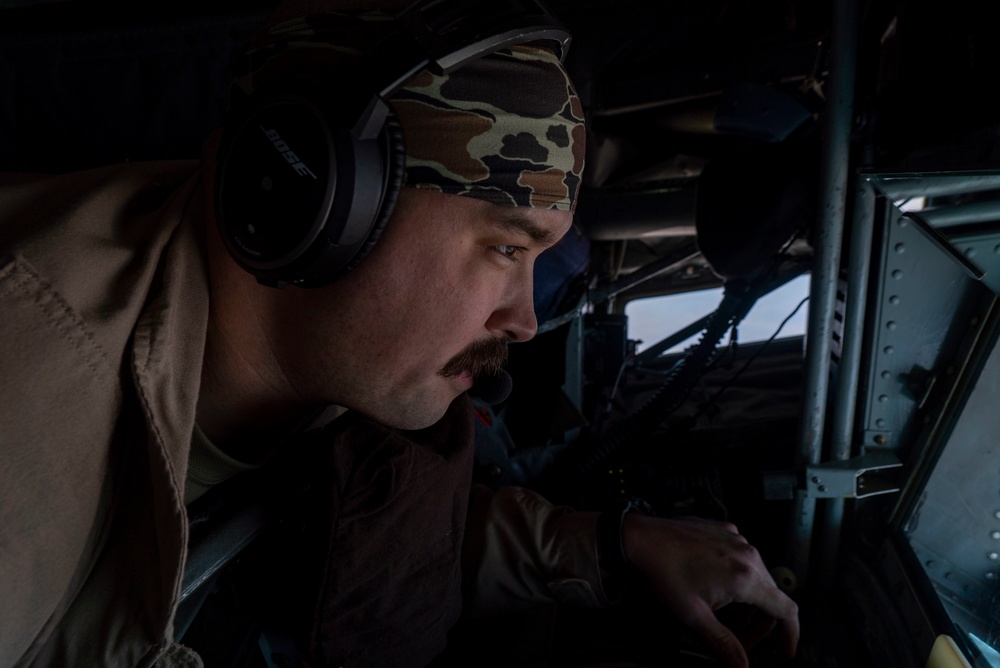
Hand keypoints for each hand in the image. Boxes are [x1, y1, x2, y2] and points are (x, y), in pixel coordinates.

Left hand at [621, 514, 798, 667]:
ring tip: (723, 617)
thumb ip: (722, 644)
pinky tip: (714, 589)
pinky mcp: (725, 531)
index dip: (791, 634)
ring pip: (756, 578)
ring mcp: (737, 539)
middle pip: (770, 597)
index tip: (786, 650)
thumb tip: (742, 666)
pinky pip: (742, 559)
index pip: (786, 610)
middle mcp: (748, 554)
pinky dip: (736, 579)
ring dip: (746, 603)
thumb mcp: (694, 616)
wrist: (644, 537)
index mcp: (746, 577)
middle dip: (759, 624)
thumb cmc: (665, 571)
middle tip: (740, 641)